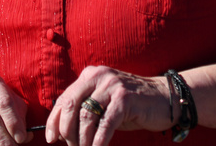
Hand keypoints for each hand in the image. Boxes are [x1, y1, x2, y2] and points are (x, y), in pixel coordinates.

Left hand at [46, 66, 173, 145]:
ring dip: (83, 140)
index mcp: (89, 76)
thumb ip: (84, 109)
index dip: (54, 121)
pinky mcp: (125, 100)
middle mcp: (99, 77)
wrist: (164, 98)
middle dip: (67, 132)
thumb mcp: (103, 103)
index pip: (64, 99)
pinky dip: (99, 142)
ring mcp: (112, 86)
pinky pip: (105, 125)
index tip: (51, 139)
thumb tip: (60, 131)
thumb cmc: (130, 105)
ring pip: (86, 117)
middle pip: (71, 106)